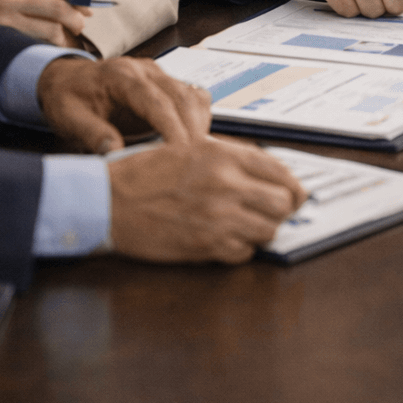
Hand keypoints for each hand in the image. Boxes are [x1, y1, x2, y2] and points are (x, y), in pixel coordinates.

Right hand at [0, 0, 89, 47]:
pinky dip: (52, 47)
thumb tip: (81, 3)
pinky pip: (40, 43)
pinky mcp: (4, 37)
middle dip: (77, 19)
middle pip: (59, 6)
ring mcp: (5, 17)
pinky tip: (49, 48)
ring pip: (52, 27)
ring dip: (65, 37)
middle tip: (81, 28)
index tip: (86, 9)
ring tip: (64, 40)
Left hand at [36, 55, 212, 151]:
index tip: (182, 154)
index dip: (173, 128)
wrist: (65, 79)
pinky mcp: (165, 83)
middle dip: (192, 131)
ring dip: (198, 125)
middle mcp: (144, 69)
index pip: (157, 100)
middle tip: (193, 164)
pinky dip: (197, 119)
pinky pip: (192, 98)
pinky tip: (191, 143)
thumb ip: (92, 134)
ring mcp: (158, 74)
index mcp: (120, 75)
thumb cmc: (67, 97)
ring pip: (192, 96)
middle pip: (182, 97)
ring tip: (195, 158)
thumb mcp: (69, 117)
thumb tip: (114, 154)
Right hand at [108, 137, 306, 262]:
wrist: (108, 201)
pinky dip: (240, 249)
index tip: (295, 194)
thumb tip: (261, 175)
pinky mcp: (207, 245)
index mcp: (220, 155)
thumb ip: (225, 159)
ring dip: (260, 230)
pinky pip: (244, 253)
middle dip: (280, 210)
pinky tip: (224, 239)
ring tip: (243, 225)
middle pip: (283, 204)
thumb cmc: (140, 174)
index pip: (280, 172)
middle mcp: (225, 184)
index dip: (293, 186)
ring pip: (269, 231)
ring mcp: (218, 217)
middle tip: (268, 212)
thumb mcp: (185, 149)